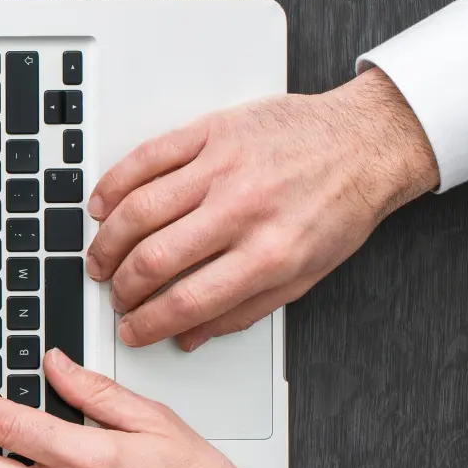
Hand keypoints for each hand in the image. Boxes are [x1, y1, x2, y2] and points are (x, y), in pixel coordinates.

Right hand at [85, 67, 438, 348]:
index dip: (147, 323)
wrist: (366, 141)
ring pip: (139, 210)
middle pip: (154, 259)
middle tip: (116, 295)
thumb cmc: (339, 206)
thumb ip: (243, 310)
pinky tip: (102, 206)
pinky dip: (114, 185)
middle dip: (122, 287)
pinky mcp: (211, 132)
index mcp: (270, 254)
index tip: (132, 329)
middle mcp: (243, 210)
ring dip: (108, 242)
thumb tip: (189, 335)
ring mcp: (223, 167)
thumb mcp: (304, 275)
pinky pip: (147, 158)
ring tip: (101, 258)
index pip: (187, 301)